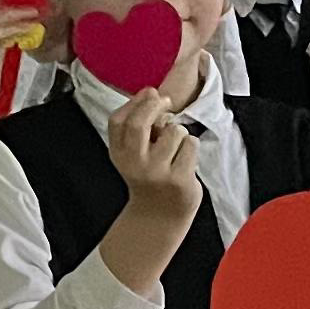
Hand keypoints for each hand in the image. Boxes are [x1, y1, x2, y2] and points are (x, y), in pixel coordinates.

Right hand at [104, 81, 204, 225]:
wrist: (160, 216)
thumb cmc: (150, 176)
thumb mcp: (133, 154)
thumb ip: (138, 126)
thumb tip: (151, 92)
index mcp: (119, 154)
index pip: (118, 120)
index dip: (136, 101)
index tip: (151, 93)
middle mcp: (134, 163)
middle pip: (140, 123)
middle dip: (155, 105)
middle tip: (166, 102)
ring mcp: (157, 173)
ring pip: (174, 131)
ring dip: (180, 132)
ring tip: (176, 146)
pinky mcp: (178, 180)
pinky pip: (191, 145)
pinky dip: (191, 147)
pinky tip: (185, 160)